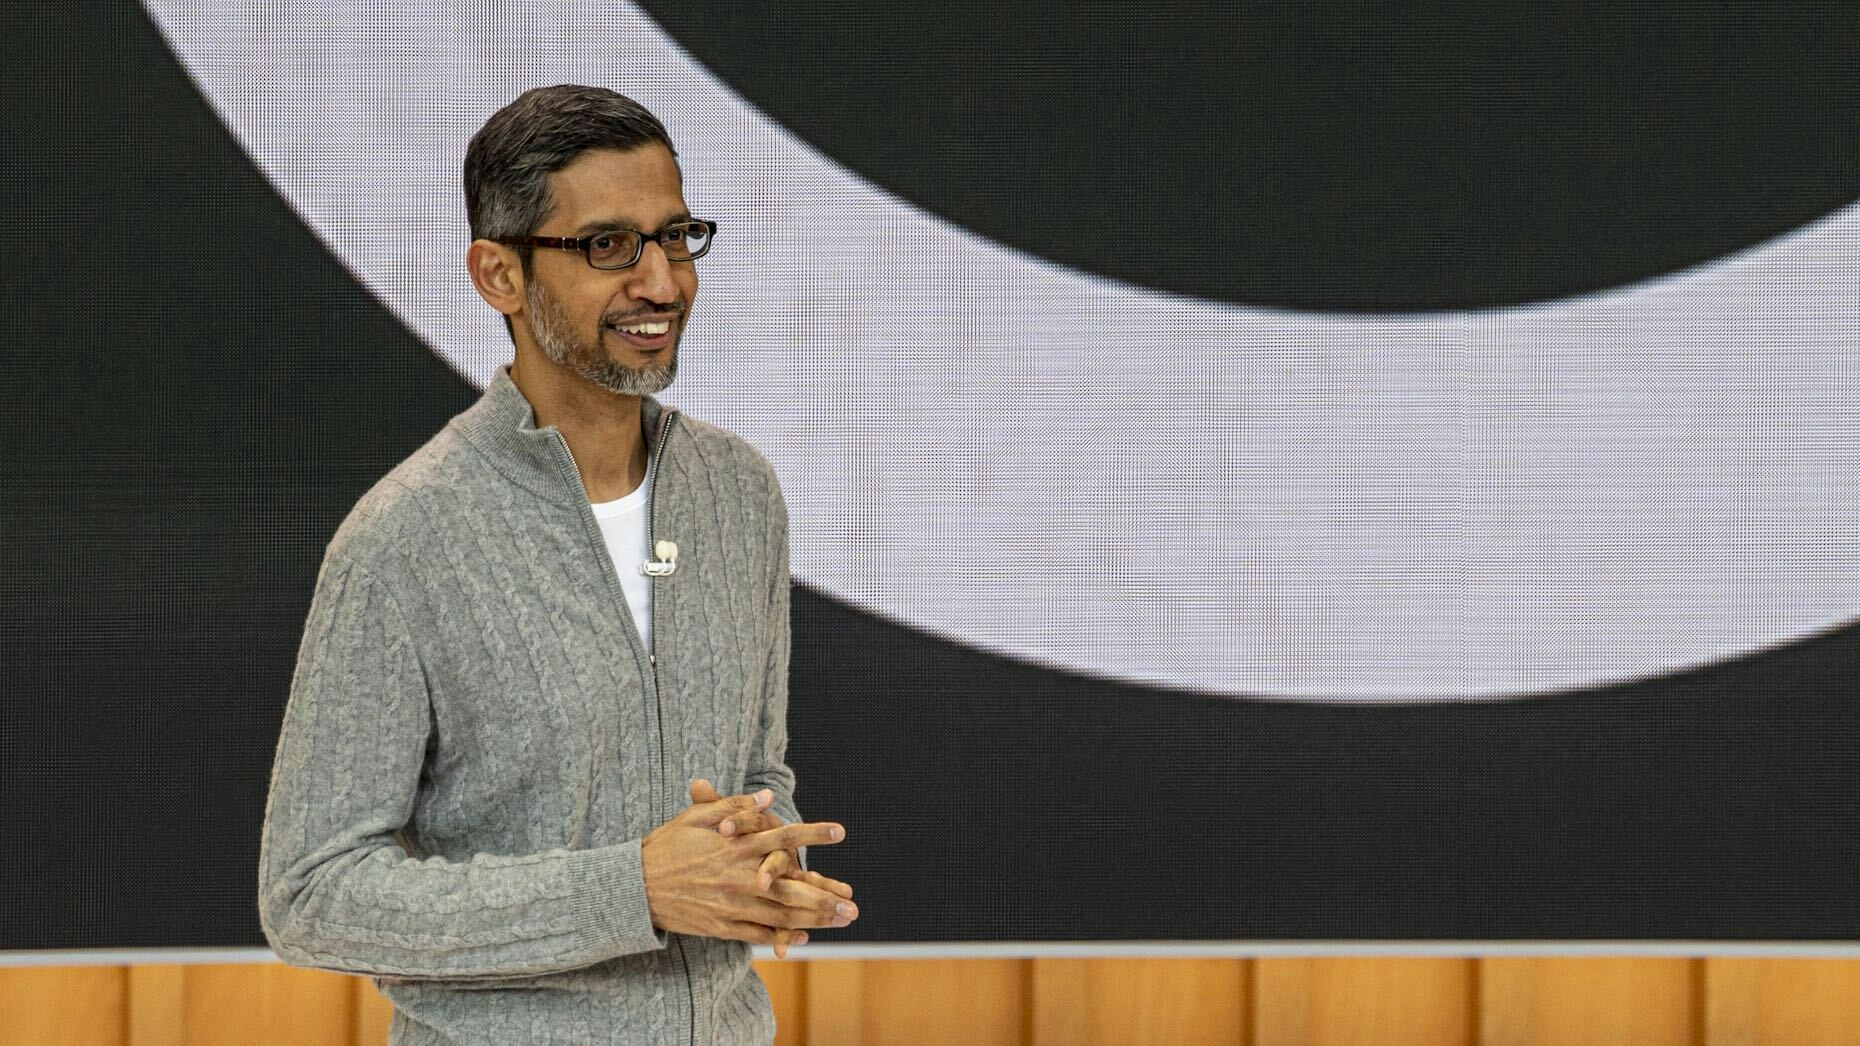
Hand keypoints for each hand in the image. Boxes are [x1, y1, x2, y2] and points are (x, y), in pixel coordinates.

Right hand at [640, 789, 849, 950]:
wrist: (633, 887)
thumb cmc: (666, 846)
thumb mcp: (696, 818)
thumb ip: (734, 806)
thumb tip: (768, 797)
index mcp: (735, 847)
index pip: (782, 837)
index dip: (812, 834)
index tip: (840, 832)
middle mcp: (738, 877)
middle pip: (791, 887)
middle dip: (825, 894)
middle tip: (852, 902)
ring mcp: (731, 905)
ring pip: (780, 914)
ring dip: (814, 918)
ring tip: (841, 919)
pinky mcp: (721, 926)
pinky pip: (758, 933)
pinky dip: (782, 935)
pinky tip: (804, 936)